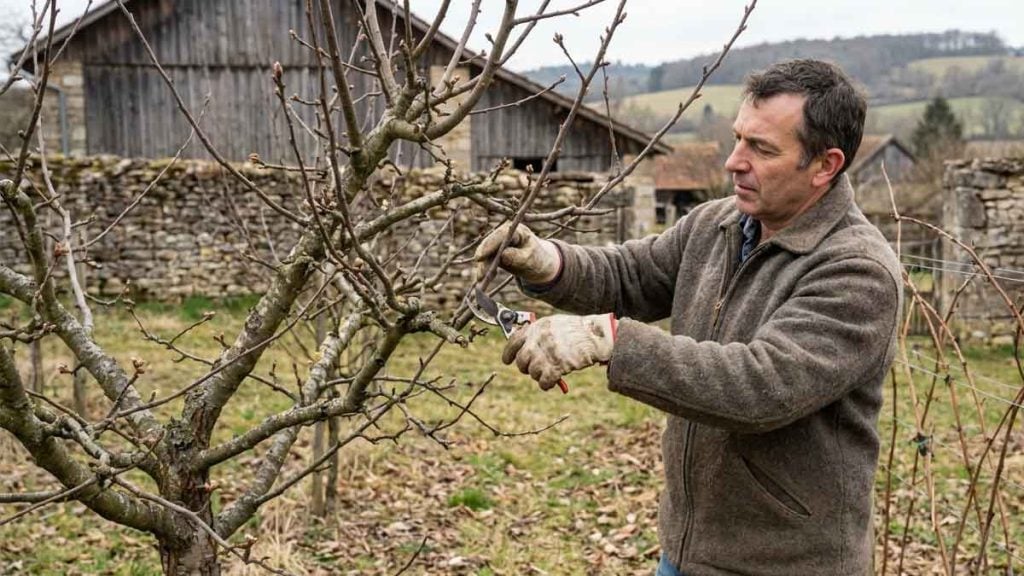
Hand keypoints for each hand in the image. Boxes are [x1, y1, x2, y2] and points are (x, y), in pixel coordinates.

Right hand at [473, 222, 560, 284]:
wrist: (540, 266)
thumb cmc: (537, 260)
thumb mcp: (530, 259)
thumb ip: (517, 256)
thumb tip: (503, 255)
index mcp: (517, 231)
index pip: (500, 235)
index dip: (489, 245)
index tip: (480, 257)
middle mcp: (505, 235)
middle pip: (490, 244)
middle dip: (483, 259)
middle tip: (480, 275)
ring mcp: (499, 244)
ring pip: (486, 254)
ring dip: (483, 266)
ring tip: (481, 280)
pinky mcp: (495, 253)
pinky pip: (487, 261)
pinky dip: (485, 270)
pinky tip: (483, 280)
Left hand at [502, 314, 616, 389]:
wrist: (595, 336)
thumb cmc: (577, 330)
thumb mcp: (554, 324)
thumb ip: (538, 334)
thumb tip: (525, 347)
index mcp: (536, 327)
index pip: (514, 341)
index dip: (508, 353)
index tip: (507, 361)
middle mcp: (538, 340)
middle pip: (522, 360)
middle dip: (526, 368)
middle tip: (534, 370)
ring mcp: (546, 354)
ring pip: (532, 372)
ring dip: (539, 376)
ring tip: (548, 373)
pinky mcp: (556, 366)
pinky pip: (544, 381)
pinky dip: (546, 384)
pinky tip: (551, 383)